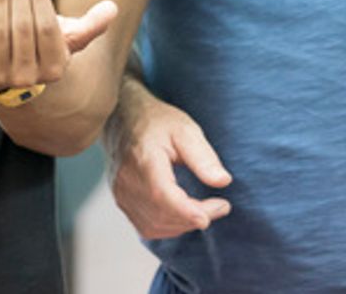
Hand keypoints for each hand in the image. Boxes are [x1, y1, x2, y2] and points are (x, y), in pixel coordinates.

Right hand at [107, 89, 231, 237]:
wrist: (122, 118)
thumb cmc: (156, 122)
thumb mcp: (185, 129)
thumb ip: (203, 156)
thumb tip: (223, 181)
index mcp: (143, 160)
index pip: (163, 196)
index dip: (190, 211)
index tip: (220, 207)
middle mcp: (127, 181)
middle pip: (163, 215)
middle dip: (196, 217)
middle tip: (220, 206)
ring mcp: (121, 194)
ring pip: (156, 226)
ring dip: (184, 224)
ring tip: (204, 209)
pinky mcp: (121, 201)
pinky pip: (147, 227)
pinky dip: (169, 227)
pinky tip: (183, 214)